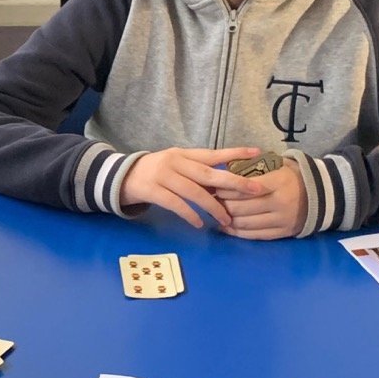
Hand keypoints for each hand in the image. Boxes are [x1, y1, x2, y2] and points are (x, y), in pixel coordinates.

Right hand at [116, 147, 262, 229]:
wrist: (121, 176)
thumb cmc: (156, 172)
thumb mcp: (176, 164)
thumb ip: (197, 169)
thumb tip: (227, 180)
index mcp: (184, 154)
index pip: (214, 153)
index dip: (235, 153)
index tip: (257, 153)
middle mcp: (176, 162)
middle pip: (210, 174)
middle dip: (235, 183)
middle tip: (255, 190)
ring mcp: (163, 176)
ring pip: (195, 192)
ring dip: (214, 207)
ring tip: (227, 219)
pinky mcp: (153, 191)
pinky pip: (176, 204)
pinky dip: (190, 214)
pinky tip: (200, 224)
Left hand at [220, 163, 307, 239]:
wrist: (321, 194)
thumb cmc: (292, 176)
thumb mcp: (277, 164)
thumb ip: (254, 165)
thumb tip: (226, 167)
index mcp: (278, 181)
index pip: (244, 188)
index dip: (226, 189)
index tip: (216, 187)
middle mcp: (280, 202)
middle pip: (241, 207)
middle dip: (222, 205)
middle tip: (213, 201)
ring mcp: (281, 220)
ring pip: (245, 223)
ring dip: (227, 219)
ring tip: (218, 213)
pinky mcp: (282, 233)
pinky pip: (254, 236)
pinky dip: (237, 233)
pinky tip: (227, 227)